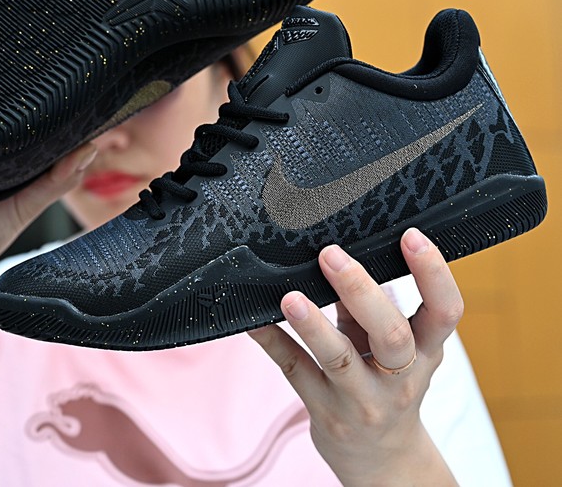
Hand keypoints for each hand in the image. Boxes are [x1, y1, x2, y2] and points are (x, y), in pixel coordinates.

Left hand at [249, 229, 461, 486]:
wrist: (382, 460)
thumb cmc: (386, 384)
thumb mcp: (393, 347)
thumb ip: (369, 304)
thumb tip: (339, 250)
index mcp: (425, 351)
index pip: (445, 312)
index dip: (434, 274)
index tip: (411, 236)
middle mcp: (399, 377)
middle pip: (391, 334)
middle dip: (361, 291)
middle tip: (330, 256)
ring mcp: (362, 399)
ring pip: (339, 359)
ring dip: (313, 324)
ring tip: (291, 296)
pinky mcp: (325, 411)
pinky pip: (295, 370)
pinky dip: (271, 342)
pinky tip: (252, 322)